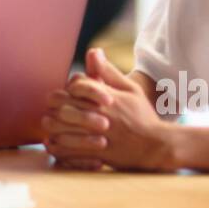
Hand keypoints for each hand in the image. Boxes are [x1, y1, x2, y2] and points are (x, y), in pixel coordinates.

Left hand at [42, 49, 175, 171]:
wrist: (157, 145)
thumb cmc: (143, 115)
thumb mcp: (131, 89)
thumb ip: (108, 72)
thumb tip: (93, 51)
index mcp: (107, 99)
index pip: (76, 86)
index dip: (68, 88)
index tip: (68, 92)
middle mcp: (100, 117)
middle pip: (63, 108)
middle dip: (54, 107)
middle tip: (53, 109)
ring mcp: (98, 137)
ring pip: (61, 131)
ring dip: (52, 127)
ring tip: (51, 125)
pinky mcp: (97, 155)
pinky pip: (68, 153)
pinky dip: (57, 148)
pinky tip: (55, 143)